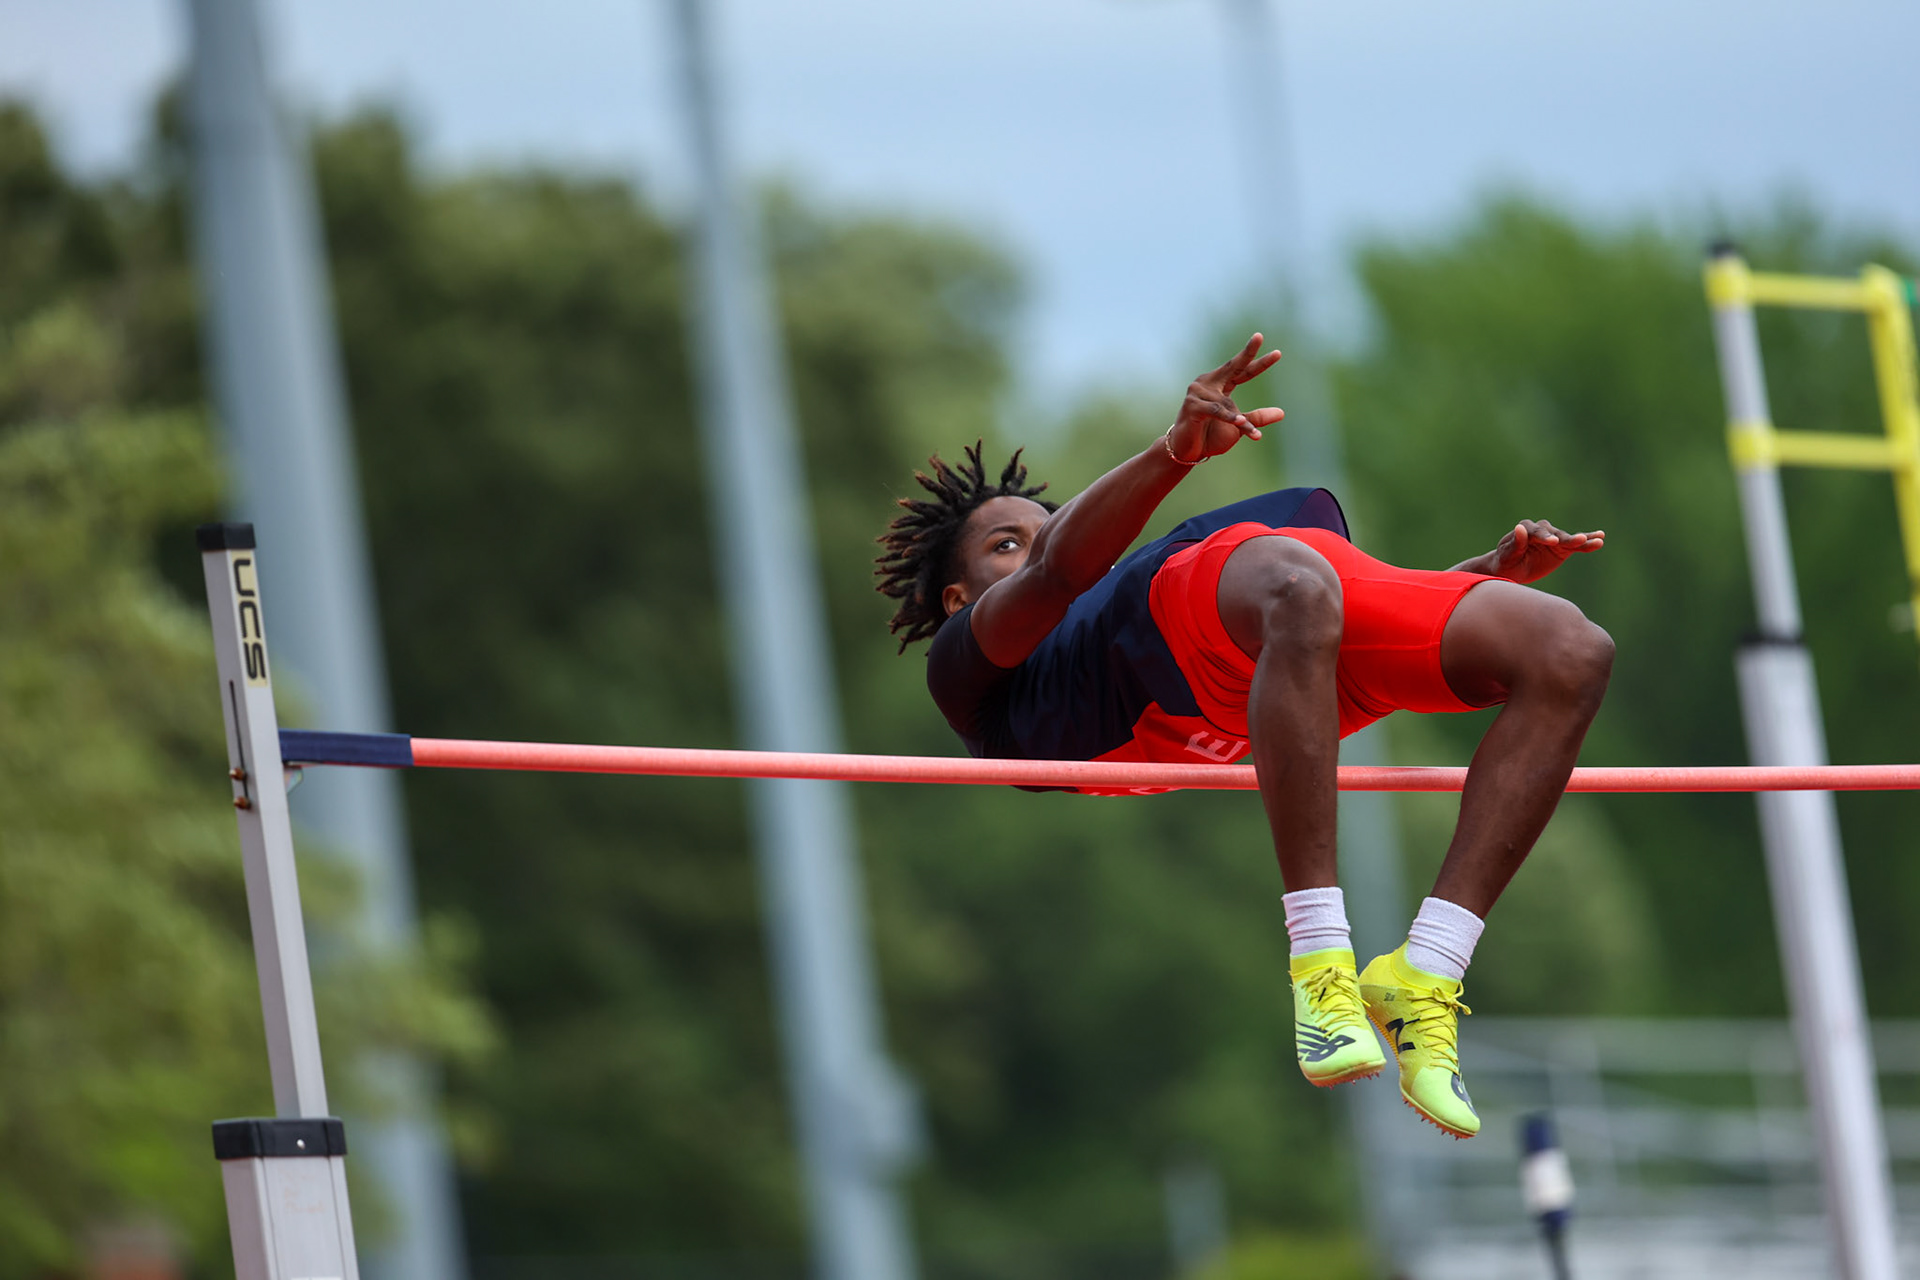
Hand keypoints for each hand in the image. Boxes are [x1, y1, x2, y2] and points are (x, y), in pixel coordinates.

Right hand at [1165, 333, 1285, 463]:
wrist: (1187, 451)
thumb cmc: (1210, 436)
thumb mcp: (1238, 427)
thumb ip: (1256, 418)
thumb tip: (1282, 412)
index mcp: (1220, 385)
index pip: (1242, 371)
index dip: (1259, 363)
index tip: (1277, 353)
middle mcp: (1208, 383)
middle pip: (1232, 367)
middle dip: (1247, 353)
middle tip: (1258, 337)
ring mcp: (1198, 393)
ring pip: (1228, 404)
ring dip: (1241, 421)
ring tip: (1254, 434)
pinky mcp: (1192, 405)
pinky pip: (1217, 411)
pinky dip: (1230, 419)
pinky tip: (1240, 423)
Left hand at [1474, 520, 1605, 583]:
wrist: (1511, 570)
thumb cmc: (1505, 562)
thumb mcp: (1507, 556)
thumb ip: (1515, 544)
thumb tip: (1520, 528)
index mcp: (1526, 530)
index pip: (1536, 532)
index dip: (1544, 537)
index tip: (1553, 542)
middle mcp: (1542, 531)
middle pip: (1556, 534)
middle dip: (1566, 538)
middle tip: (1578, 540)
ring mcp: (1554, 539)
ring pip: (1569, 539)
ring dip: (1582, 540)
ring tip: (1597, 539)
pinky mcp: (1562, 548)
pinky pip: (1576, 546)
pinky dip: (1588, 542)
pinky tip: (1600, 538)